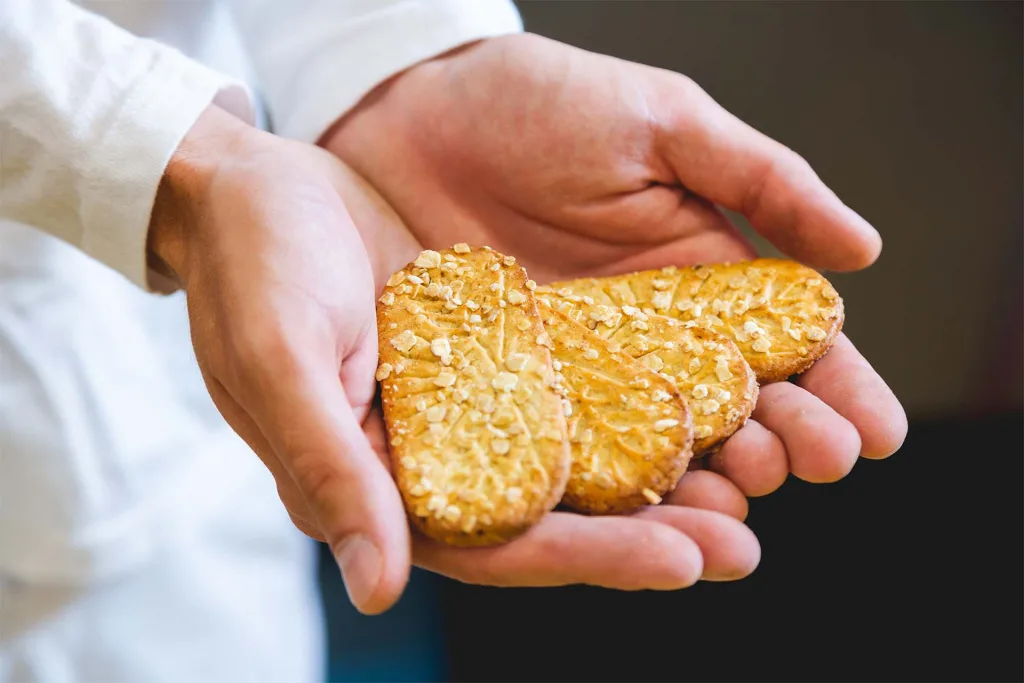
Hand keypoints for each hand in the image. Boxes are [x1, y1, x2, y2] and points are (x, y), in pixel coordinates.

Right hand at [151, 106, 759, 616]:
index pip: (497, 544)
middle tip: (741, 545)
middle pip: (554, 516)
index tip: (681, 561)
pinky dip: (632, 395)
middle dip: (649, 533)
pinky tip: (696, 393)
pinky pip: (573, 381)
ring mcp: (470, 402)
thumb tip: (378, 590)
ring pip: (576, 457)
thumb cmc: (250, 269)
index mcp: (381, 482)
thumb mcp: (282, 362)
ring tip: (747, 477)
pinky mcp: (493, 348)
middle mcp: (435, 454)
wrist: (253, 187)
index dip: (588, 559)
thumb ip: (330, 471)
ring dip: (659, 472)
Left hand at [322, 33, 907, 506]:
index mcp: (701, 275)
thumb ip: (763, 180)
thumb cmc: (537, 103)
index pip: (787, 345)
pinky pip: (567, 451)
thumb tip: (866, 251)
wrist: (410, 116)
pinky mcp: (513, 393)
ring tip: (741, 500)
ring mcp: (581, 373)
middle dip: (784, 442)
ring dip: (710, 481)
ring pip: (661, 447)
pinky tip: (644, 511)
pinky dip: (610, 489)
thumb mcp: (662, 123)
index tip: (874, 433)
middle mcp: (650, 337)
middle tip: (813, 464)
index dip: (836, 390)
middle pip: (735, 410)